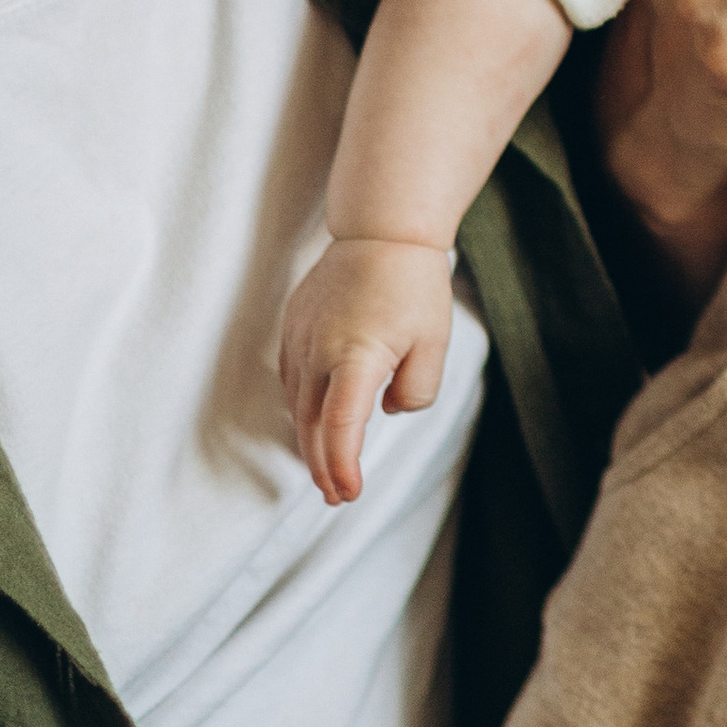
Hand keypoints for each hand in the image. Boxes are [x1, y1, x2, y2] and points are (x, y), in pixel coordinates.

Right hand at [280, 235, 455, 505]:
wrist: (381, 231)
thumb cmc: (414, 285)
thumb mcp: (434, 343)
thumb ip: (416, 391)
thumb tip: (386, 410)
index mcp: (357, 356)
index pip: (341, 426)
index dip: (341, 465)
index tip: (349, 492)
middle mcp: (319, 351)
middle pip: (313, 425)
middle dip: (324, 466)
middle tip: (338, 496)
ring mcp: (300, 338)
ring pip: (298, 405)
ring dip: (311, 440)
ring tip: (327, 468)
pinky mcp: (293, 328)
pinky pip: (292, 380)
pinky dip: (302, 408)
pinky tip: (316, 421)